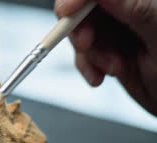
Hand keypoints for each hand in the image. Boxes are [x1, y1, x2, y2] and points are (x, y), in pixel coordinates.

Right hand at [56, 0, 156, 115]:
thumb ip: (135, 6)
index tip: (67, 11)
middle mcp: (131, 7)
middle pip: (84, 6)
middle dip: (80, 27)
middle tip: (87, 44)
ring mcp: (120, 27)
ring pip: (80, 29)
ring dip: (88, 53)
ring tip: (111, 68)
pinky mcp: (110, 47)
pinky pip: (83, 51)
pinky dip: (86, 65)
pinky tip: (101, 75)